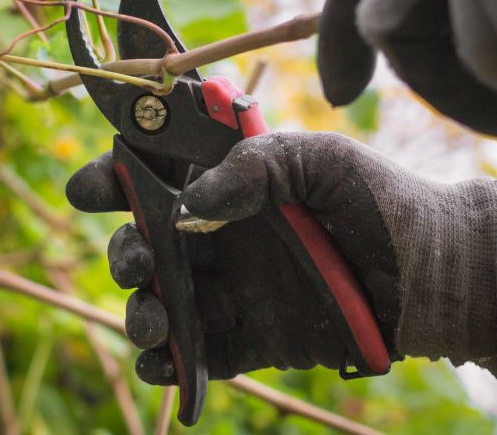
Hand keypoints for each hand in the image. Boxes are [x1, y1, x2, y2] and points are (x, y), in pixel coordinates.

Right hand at [67, 132, 496, 382]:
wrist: (432, 275)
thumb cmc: (378, 201)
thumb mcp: (319, 159)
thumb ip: (252, 167)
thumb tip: (188, 204)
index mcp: (224, 184)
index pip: (152, 177)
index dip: (111, 180)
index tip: (90, 190)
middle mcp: (215, 235)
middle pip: (142, 243)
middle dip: (124, 253)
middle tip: (138, 262)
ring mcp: (228, 288)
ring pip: (159, 302)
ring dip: (139, 312)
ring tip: (153, 320)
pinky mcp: (245, 339)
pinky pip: (195, 354)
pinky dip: (169, 363)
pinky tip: (166, 362)